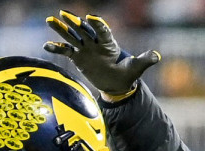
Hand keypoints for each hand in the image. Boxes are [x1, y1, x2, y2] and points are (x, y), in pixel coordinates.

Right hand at [44, 11, 160, 95]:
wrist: (116, 84)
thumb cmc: (127, 74)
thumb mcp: (136, 68)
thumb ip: (145, 60)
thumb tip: (157, 56)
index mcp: (109, 43)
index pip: (103, 31)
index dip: (98, 25)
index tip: (91, 18)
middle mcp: (95, 43)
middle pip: (83, 30)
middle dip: (74, 22)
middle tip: (63, 13)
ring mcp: (85, 49)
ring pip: (71, 37)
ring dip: (61, 29)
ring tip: (50, 20)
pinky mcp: (78, 58)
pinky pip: (66, 51)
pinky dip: (57, 48)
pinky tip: (46, 45)